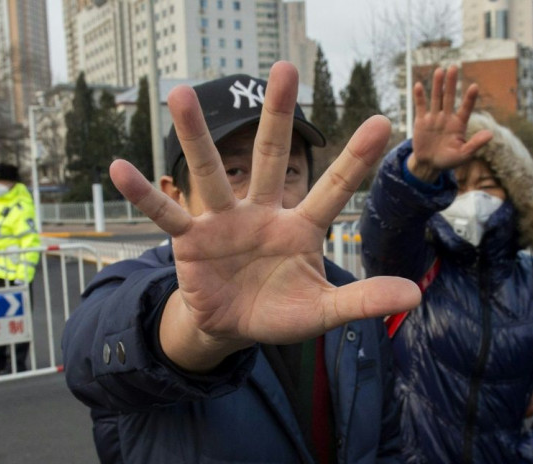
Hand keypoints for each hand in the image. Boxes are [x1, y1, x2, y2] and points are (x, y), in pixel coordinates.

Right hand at [110, 62, 420, 370]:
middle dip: (278, 116)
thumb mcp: (323, 311)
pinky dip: (145, 194)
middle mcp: (261, 213)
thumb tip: (415, 295)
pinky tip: (117, 169)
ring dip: (194, 134)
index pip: (332, 190)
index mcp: (300, 227)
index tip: (383, 122)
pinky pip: (166, 214)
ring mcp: (223, 222)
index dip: (355, 159)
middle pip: (271, 157)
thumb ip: (362, 299)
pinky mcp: (191, 240)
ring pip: (210, 172)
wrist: (233, 327)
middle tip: (285, 67)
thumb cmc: (279, 313)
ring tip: (179, 93)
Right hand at [408, 66, 492, 181]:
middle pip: (450, 97)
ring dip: (437, 85)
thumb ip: (475, 144)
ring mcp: (434, 118)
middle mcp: (447, 117)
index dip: (470, 98)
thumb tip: (490, 134)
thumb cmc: (449, 160)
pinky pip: (420, 106)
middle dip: (451, 83)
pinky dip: (419, 97)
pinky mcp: (421, 121)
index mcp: (459, 124)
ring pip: (436, 98)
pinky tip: (418, 85)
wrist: (429, 164)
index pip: (466, 108)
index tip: (474, 87)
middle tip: (454, 67)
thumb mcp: (464, 155)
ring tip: (439, 70)